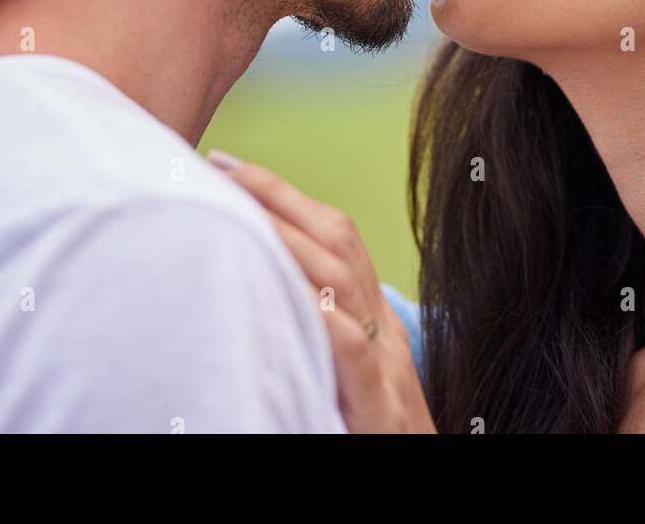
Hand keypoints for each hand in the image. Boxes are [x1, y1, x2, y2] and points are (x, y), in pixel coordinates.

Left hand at [208, 151, 436, 433]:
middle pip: (338, 240)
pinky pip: (352, 350)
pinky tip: (290, 291)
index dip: (285, 195)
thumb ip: (315, 329)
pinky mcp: (379, 408)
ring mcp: (387, 365)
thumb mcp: (344, 372)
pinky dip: (323, 315)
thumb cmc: (368, 434)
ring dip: (287, 238)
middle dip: (278, 196)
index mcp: (374, 320)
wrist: (422, 477)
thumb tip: (258, 285)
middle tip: (222, 167)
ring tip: (239, 210)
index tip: (230, 166)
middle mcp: (384, 330)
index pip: (336, 235)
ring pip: (343, 279)